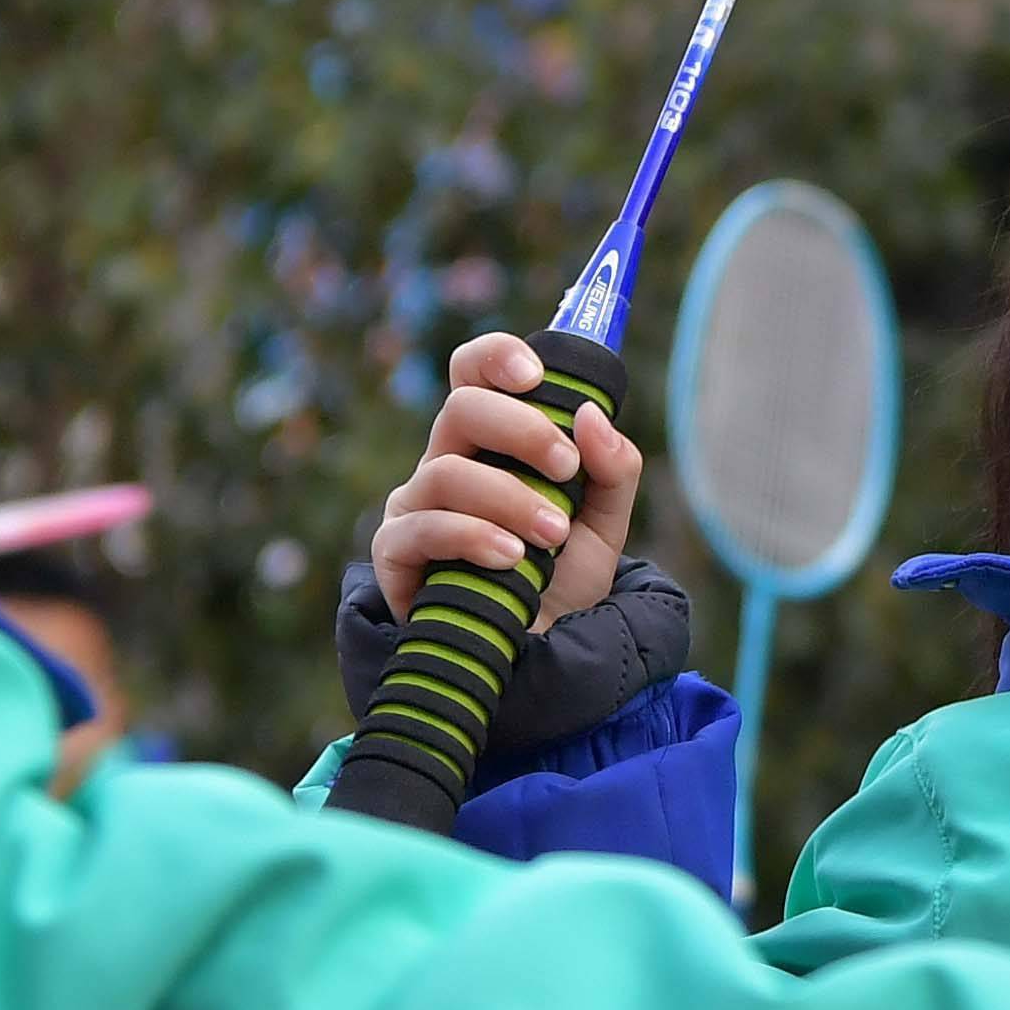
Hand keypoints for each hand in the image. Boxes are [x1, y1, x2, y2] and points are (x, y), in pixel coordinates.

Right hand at [371, 333, 639, 625]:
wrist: (541, 652)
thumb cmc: (562, 578)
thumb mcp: (605, 523)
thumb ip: (613, 469)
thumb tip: (593, 417)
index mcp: (489, 442)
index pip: (473, 374)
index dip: (495, 357)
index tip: (536, 374)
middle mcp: (446, 462)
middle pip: (461, 408)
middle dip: (521, 430)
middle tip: (566, 467)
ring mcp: (416, 506)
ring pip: (446, 471)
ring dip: (509, 497)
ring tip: (552, 533)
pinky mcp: (396, 553)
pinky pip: (422, 529)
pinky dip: (472, 537)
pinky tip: (511, 558)